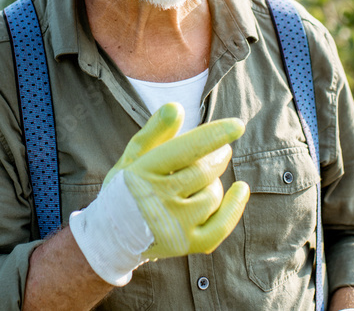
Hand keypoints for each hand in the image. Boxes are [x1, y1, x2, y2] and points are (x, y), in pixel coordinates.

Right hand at [112, 103, 250, 258]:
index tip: (238, 125)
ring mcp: (173, 227)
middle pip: (204, 171)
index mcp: (143, 173)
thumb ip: (156, 130)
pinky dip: (235, 207)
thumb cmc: (127, 187)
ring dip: (214, 181)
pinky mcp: (185, 246)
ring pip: (213, 194)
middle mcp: (157, 202)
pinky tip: (241, 189)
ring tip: (202, 179)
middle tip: (220, 150)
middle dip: (217, 156)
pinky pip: (221, 225)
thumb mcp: (134, 156)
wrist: (112, 236)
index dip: (213, 136)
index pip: (185, 150)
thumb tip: (176, 107)